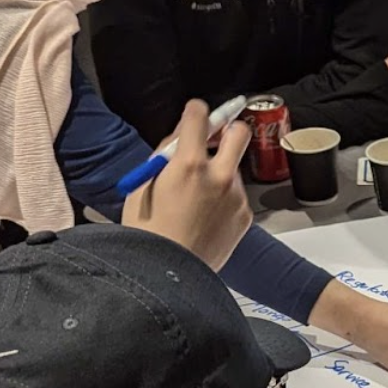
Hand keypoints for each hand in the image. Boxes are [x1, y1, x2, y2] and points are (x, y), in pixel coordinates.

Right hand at [122, 99, 253, 270]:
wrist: (167, 276)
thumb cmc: (146, 233)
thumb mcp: (142, 187)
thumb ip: (164, 156)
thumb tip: (179, 137)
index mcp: (187, 164)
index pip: (199, 116)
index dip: (196, 111)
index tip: (195, 113)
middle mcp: (218, 175)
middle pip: (239, 133)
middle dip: (228, 130)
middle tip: (215, 141)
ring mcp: (235, 196)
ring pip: (234, 169)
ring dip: (221, 173)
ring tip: (198, 199)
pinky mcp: (245, 215)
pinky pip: (237, 196)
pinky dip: (225, 200)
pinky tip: (206, 218)